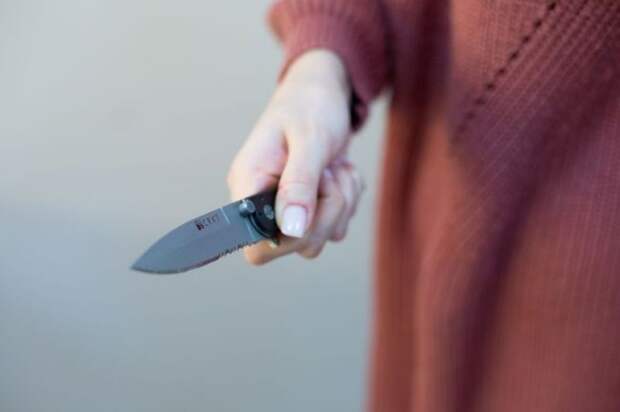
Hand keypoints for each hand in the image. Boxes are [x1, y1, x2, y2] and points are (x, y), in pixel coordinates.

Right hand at [227, 50, 364, 263]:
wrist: (325, 93)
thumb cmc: (310, 106)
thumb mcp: (309, 140)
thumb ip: (299, 185)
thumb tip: (291, 230)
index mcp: (247, 184)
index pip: (252, 243)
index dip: (286, 237)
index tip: (308, 203)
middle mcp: (261, 202)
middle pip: (293, 245)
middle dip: (326, 212)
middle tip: (329, 174)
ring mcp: (285, 209)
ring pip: (318, 238)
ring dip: (340, 203)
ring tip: (334, 168)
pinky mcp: (308, 210)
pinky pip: (334, 226)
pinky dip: (347, 200)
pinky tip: (338, 172)